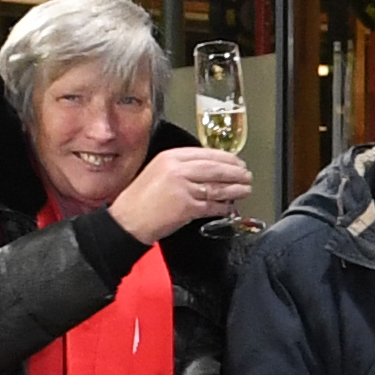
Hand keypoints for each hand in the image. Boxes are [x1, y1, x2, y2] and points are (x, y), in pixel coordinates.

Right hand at [107, 147, 254, 242]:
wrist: (127, 220)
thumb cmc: (140, 199)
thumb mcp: (157, 171)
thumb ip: (181, 167)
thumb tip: (208, 167)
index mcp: (170, 158)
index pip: (205, 153)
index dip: (225, 158)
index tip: (236, 161)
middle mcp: (177, 170)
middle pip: (215, 168)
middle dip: (235, 172)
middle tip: (246, 175)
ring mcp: (183, 188)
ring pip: (217, 187)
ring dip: (235, 189)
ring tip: (245, 189)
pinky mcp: (187, 207)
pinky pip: (212, 206)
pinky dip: (223, 207)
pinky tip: (229, 207)